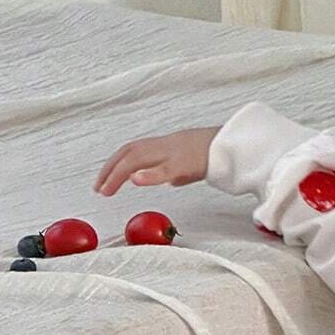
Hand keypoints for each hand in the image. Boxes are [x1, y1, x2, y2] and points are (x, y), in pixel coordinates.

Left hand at [95, 128, 219, 196]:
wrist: (235, 147)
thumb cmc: (217, 156)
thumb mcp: (191, 163)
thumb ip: (178, 171)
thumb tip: (170, 180)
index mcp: (166, 145)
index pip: (132, 150)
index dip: (114, 163)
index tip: (102, 181)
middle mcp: (165, 145)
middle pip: (129, 152)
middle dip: (110, 170)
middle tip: (98, 189)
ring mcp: (174, 153)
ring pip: (139, 158)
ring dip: (119, 173)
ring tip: (106, 189)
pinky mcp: (186, 163)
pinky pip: (164, 169)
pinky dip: (148, 174)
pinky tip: (135, 180)